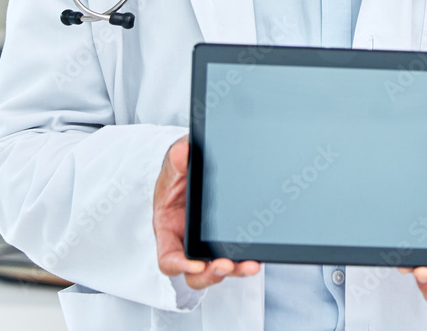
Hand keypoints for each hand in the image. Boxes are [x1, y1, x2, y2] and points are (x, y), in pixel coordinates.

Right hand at [153, 135, 260, 288]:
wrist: (198, 161)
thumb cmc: (181, 166)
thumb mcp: (177, 158)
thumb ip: (177, 158)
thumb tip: (181, 154)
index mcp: (168, 228)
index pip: (169, 257)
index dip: (180, 264)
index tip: (195, 263)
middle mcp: (186, 240)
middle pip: (196, 271)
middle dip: (211, 273)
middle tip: (226, 265)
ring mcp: (206, 242)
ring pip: (218, 267)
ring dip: (235, 269)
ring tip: (249, 265)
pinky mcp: (226, 238)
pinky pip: (236, 254)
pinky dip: (247, 257)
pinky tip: (258, 253)